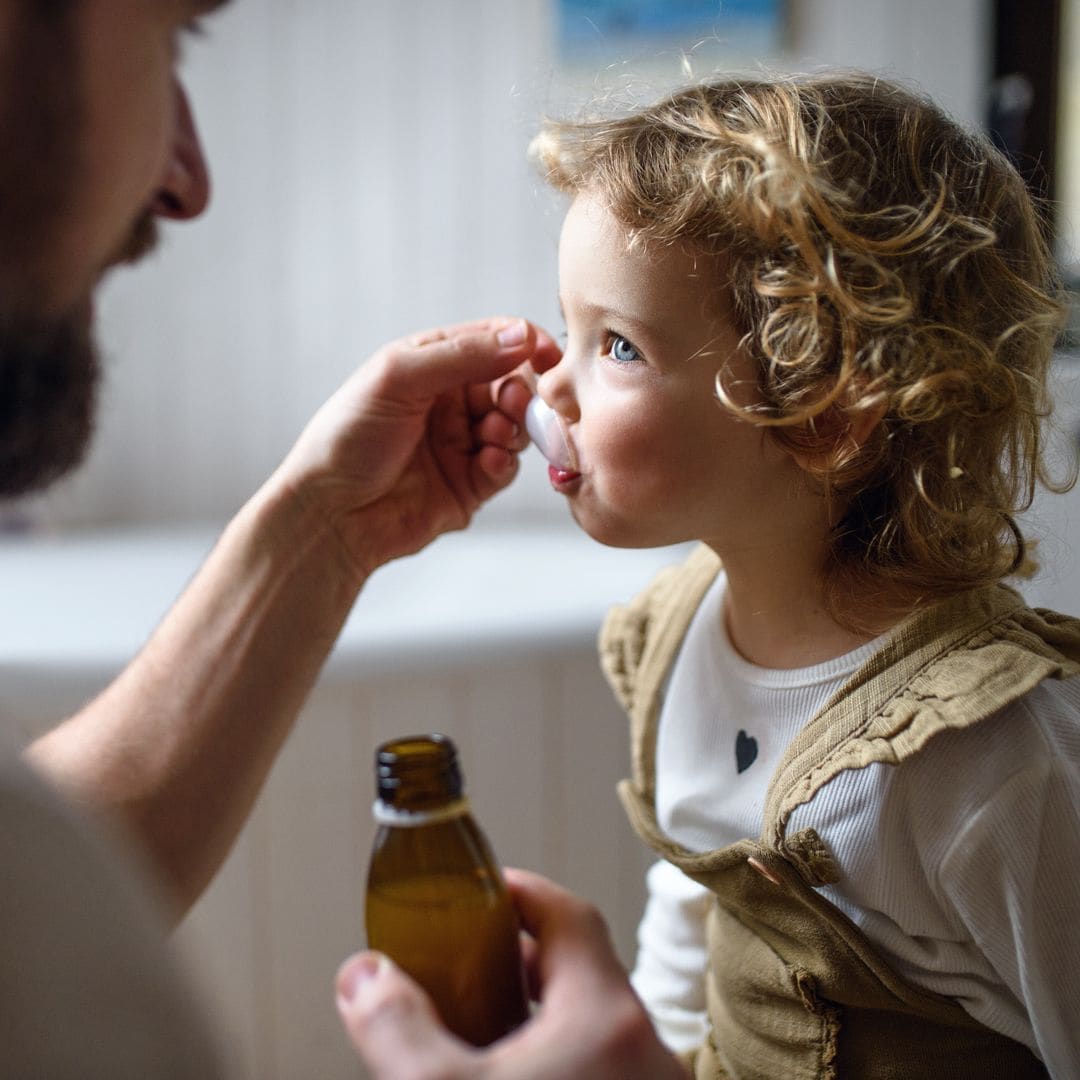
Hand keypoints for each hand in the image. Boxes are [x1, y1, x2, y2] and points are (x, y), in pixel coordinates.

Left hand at [274, 317, 558, 578]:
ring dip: (514, 428)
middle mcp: (450, 402)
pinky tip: (489, 461)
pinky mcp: (469, 486)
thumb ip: (462, 355)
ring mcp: (461, 444)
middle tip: (514, 402)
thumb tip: (520, 336)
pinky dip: (504, 463)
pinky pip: (505, 469)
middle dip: (521, 392)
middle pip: (512, 385)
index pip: (493, 341)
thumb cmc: (346, 438)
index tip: (546, 355)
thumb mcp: (398, 378)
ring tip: (496, 435)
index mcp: (432, 365)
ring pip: (515, 428)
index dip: (524, 344)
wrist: (330, 513)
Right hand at [335, 869, 687, 1079]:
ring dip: (530, 1021)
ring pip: (586, 1030)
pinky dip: (549, 1066)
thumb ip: (396, 1027)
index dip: (517, 892)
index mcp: (604, 1015)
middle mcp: (642, 1049)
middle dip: (514, 964)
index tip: (474, 892)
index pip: (567, 914)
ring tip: (472, 1035)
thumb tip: (361, 973)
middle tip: (458, 968)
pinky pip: (593, 1072)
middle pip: (577, 972)